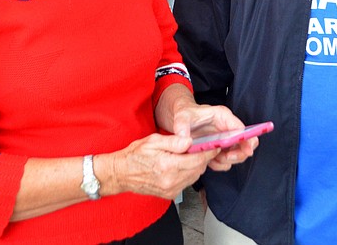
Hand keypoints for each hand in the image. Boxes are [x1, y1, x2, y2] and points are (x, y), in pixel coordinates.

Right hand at [97, 133, 219, 199]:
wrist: (121, 173)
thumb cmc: (134, 155)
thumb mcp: (153, 141)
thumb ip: (173, 141)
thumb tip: (190, 141)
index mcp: (168, 166)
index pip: (197, 159)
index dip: (208, 152)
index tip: (214, 145)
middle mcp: (171, 180)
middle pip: (198, 169)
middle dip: (203, 158)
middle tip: (203, 148)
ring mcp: (171, 189)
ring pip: (194, 177)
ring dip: (196, 166)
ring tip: (191, 155)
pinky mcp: (169, 194)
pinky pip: (186, 183)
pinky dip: (189, 174)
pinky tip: (182, 165)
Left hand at [156, 85, 257, 170]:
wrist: (181, 119)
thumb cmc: (186, 113)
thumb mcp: (182, 117)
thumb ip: (182, 126)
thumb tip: (184, 140)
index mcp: (223, 116)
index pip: (241, 128)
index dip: (247, 139)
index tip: (247, 150)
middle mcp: (227, 128)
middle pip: (245, 143)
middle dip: (238, 153)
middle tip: (225, 157)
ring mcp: (225, 139)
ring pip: (237, 154)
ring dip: (227, 160)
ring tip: (213, 159)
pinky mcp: (219, 149)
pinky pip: (226, 161)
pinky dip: (220, 164)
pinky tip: (209, 161)